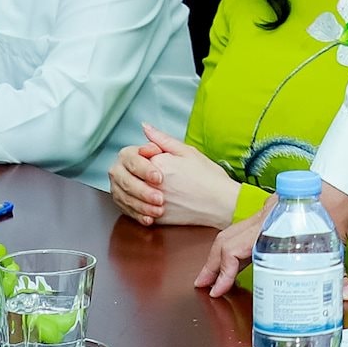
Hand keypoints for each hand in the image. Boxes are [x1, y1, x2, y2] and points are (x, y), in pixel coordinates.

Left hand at [109, 124, 244, 226]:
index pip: (132, 156)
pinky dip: (137, 209)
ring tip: (147, 190)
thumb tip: (145, 127)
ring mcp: (151, 203)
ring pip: (126, 197)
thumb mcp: (187, 151)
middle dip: (132, 175)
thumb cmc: (208, 177)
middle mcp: (151, 184)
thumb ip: (162, 139)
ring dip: (131, 192)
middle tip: (149, 176)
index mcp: (157, 163)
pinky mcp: (156, 219)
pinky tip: (147, 204)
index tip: (153, 158)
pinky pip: (136, 214)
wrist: (222, 203)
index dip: (141, 156)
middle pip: (125, 177)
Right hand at [192, 181, 347, 297]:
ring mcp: (265, 212)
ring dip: (217, 255)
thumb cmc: (340, 205)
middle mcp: (265, 216)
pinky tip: (233, 261)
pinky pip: (242, 229)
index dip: (224, 270)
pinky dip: (231, 246)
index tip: (218, 288)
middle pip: (226, 240)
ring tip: (210, 275)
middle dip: (211, 264)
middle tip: (203, 284)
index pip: (238, 247)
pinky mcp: (269, 212)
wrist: (343, 180)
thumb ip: (341, 272)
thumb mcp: (339, 243)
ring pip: (231, 233)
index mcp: (275, 224)